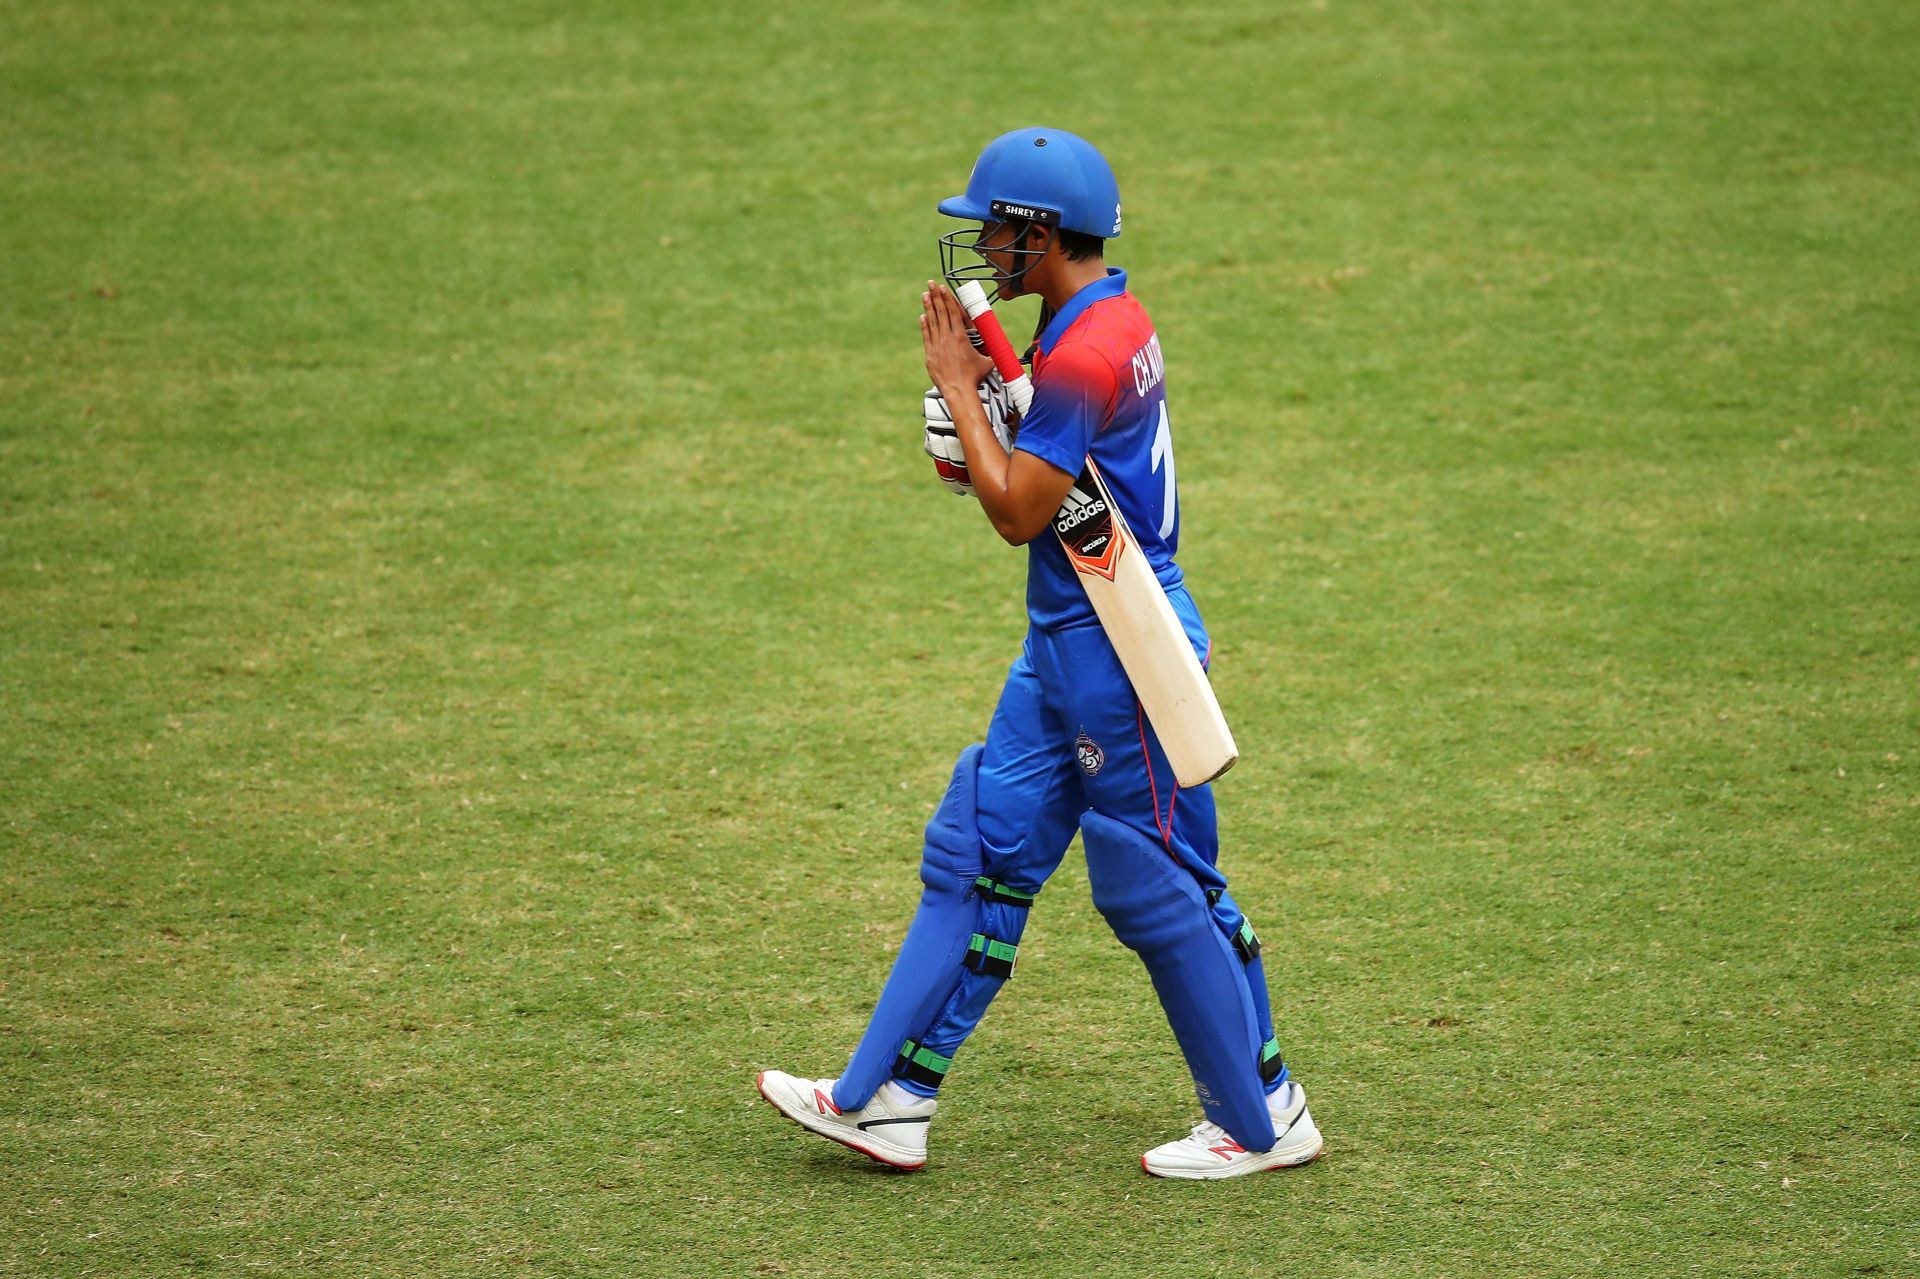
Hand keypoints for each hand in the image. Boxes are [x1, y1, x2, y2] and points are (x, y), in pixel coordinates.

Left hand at [920, 281, 992, 396]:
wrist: (958, 390)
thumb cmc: (974, 377)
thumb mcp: (987, 362)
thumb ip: (994, 353)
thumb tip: (1006, 349)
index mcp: (961, 337)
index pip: (953, 312)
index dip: (948, 299)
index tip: (943, 288)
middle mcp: (947, 338)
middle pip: (941, 313)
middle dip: (936, 296)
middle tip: (931, 283)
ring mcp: (937, 346)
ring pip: (932, 322)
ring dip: (928, 307)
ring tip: (925, 295)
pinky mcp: (930, 354)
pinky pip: (927, 336)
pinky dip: (925, 326)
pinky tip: (922, 316)